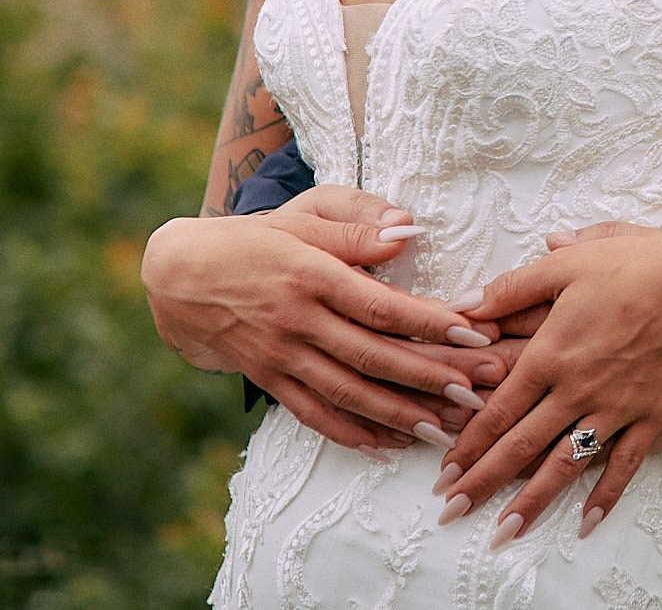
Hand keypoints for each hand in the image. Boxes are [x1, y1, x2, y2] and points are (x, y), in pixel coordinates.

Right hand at [141, 185, 502, 452]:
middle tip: (481, 392)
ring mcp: (281, 356)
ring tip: (448, 430)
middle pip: (373, 357)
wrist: (181, 276)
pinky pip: (313, 414)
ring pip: (348, 393)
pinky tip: (387, 447)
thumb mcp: (304, 214)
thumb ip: (356, 224)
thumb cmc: (257, 237)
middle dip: (432, 378)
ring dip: (400, 415)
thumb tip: (409, 231)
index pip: (380, 306)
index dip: (431, 323)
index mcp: (311, 274)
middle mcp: (297, 321)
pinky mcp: (268, 380)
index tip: (477, 334)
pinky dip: (350, 434)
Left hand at [435, 221, 661, 542]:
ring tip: (503, 533)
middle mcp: (577, 389)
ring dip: (531, 502)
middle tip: (453, 512)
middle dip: (483, 483)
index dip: (468, 444)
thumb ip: (513, 288)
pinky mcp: (652, 416)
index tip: (445, 472)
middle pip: (520, 445)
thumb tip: (464, 304)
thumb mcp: (567, 265)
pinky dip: (604, 496)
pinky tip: (586, 523)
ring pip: (564, 465)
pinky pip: (624, 464)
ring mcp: (616, 408)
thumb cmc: (638, 264)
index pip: (498, 409)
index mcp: (551, 353)